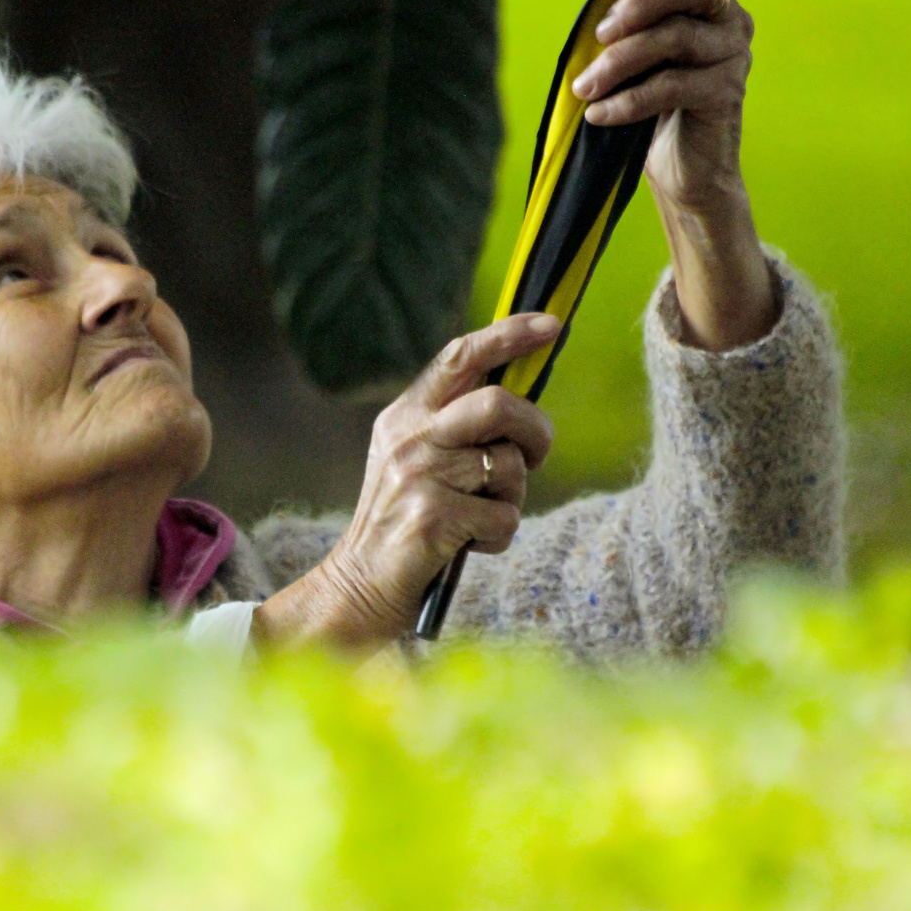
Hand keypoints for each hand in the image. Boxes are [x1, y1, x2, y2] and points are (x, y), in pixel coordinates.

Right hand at [253, 314, 559, 650]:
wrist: (359, 585)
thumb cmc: (407, 520)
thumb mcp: (416, 460)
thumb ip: (457, 427)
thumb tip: (522, 405)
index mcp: (406, 415)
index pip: (460, 357)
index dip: (509, 335)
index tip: (551, 325)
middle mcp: (409, 437)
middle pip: (499, 404)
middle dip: (535, 431)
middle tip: (536, 457)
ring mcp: (417, 475)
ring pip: (510, 466)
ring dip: (512, 498)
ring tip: (480, 517)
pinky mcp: (433, 516)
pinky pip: (505, 517)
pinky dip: (499, 537)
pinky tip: (468, 545)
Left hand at [573, 0, 776, 350]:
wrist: (676, 171)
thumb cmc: (651, 100)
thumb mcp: (631, 46)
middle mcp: (731, 18)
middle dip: (642, 0)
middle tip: (599, 30)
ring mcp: (732, 56)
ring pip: (675, 39)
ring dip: (618, 62)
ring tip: (582, 88)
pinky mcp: (724, 96)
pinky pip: (671, 87)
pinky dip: (627, 100)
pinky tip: (598, 114)